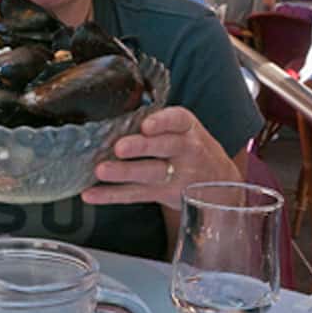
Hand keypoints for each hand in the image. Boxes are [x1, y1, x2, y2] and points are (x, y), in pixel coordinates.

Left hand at [81, 107, 239, 209]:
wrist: (219, 184)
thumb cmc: (190, 149)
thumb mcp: (184, 130)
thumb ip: (158, 123)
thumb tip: (112, 117)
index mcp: (186, 127)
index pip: (177, 121)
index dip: (162, 122)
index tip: (146, 124)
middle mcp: (185, 151)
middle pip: (164, 148)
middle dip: (141, 147)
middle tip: (120, 147)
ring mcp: (177, 176)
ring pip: (149, 174)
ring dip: (123, 172)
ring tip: (101, 170)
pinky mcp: (165, 195)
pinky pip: (136, 195)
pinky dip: (111, 195)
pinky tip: (92, 194)